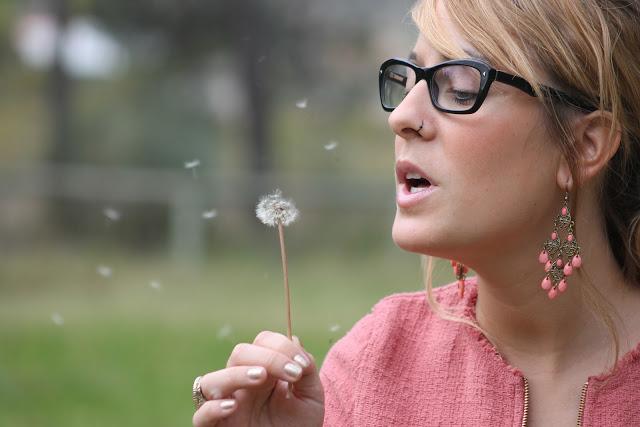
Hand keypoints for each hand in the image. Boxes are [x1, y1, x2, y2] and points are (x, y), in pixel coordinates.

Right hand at [192, 331, 323, 426]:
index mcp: (263, 370)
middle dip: (267, 357)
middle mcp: (241, 383)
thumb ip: (307, 370)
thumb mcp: (311, 397)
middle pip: (239, 353)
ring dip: (236, 374)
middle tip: (292, 373)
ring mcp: (226, 404)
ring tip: (260, 377)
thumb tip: (294, 340)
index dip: (281, 346)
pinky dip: (213, 407)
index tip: (302, 366)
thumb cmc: (299, 426)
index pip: (262, 342)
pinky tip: (234, 405)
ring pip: (211, 379)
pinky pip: (200, 415)